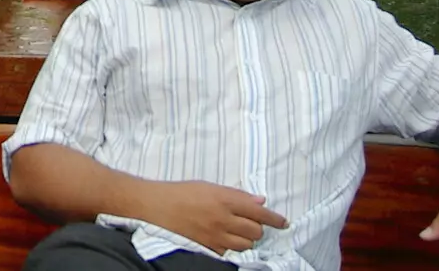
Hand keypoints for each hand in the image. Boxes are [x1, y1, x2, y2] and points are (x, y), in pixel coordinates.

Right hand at [144, 180, 287, 254]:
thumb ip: (235, 194)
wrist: (155, 205)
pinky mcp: (207, 248)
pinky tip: (222, 238)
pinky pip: (229, 252)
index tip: (283, 222)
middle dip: (257, 228)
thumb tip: (259, 201)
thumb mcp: (208, 186)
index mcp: (225, 199)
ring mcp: (215, 236)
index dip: (275, 219)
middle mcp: (223, 219)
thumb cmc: (180, 192)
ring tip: (236, 231)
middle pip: (256, 232)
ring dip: (245, 239)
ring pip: (245, 244)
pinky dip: (230, 246)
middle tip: (249, 222)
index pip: (260, 212)